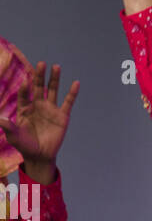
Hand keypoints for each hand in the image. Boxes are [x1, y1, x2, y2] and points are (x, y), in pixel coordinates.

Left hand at [0, 62, 79, 183]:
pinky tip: (76, 83)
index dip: (25, 88)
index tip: (26, 83)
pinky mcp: (62, 116)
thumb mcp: (13, 135)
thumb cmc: (24, 145)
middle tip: (41, 64)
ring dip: (54, 79)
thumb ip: (7, 125)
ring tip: (56, 66)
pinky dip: (72, 93)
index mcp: (25, 108)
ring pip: (52, 90)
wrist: (40, 156)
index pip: (24, 94)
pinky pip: (68, 102)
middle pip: (38, 87)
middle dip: (39, 76)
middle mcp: (38, 105)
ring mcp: (50, 110)